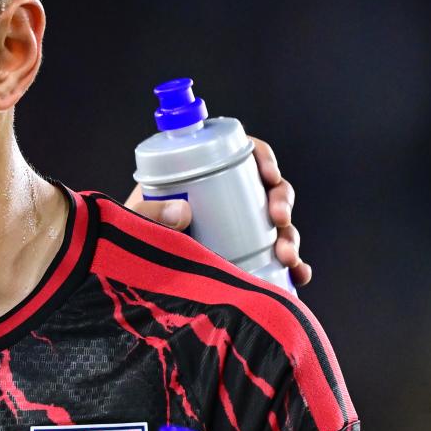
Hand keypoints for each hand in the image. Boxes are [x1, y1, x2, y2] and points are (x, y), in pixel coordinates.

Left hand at [125, 137, 309, 286]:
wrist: (130, 267)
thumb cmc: (130, 232)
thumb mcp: (134, 217)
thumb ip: (148, 211)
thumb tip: (183, 211)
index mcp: (205, 174)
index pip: (242, 154)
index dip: (262, 158)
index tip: (268, 176)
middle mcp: (227, 198)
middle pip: (267, 188)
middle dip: (282, 202)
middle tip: (280, 219)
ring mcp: (238, 227)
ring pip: (278, 224)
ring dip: (291, 237)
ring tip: (288, 258)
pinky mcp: (244, 255)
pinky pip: (275, 256)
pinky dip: (293, 265)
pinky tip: (299, 275)